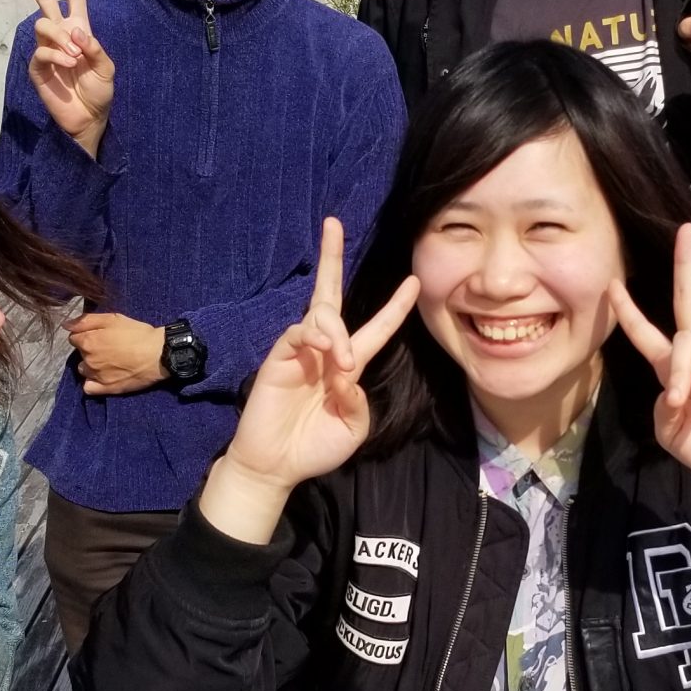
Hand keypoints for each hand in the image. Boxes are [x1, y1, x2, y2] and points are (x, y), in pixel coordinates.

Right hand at [16, 0, 115, 156]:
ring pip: (43, 24)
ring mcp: (47, 49)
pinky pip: (40, 50)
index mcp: (80, 30)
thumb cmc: (99, 92)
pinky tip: (68, 63)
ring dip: (60, 37)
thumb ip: (95, 48)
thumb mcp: (107, 68)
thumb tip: (75, 32)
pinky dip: (56, 54)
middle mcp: (61, 35)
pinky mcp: (37, 67)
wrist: (88, 118)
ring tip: (75, 56)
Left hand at [69, 310, 165, 396]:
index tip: (100, 334)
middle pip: (80, 353)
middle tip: (108, 346)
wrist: (159, 355)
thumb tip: (66, 325)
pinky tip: (102, 377)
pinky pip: (88, 388)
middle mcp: (88, 360)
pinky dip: (91, 383)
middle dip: (89, 349)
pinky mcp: (106, 388)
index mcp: (88, 341)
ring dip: (91, 365)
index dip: (86, 334)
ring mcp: (96, 376)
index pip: (74, 337)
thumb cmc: (137, 334)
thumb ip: (86, 320)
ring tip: (108, 361)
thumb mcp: (113, 319)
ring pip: (84, 369)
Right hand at [200, 219, 417, 539]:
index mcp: (348, 366)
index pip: (376, 328)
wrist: (278, 466)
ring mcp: (300, 351)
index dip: (395, 306)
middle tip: (333, 224)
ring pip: (321, 315)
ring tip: (342, 360)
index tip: (413, 281)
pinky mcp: (278, 357)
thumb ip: (358, 401)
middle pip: (331, 295)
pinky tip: (326, 353)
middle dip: (332, 258)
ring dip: (337, 331)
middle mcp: (324, 350)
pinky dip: (316, 338)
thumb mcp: (353, 428)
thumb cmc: (316, 447)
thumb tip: (348, 373)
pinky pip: (298, 333)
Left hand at [609, 225, 690, 548]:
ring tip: (682, 406)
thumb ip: (663, 404)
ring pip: (690, 346)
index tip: (613, 284)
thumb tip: (675, 384)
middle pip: (688, 303)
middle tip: (685, 231)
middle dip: (686, 266)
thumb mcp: (668, 428)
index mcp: (677, 368)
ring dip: (680, 376)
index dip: (630, 310)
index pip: (650, 333)